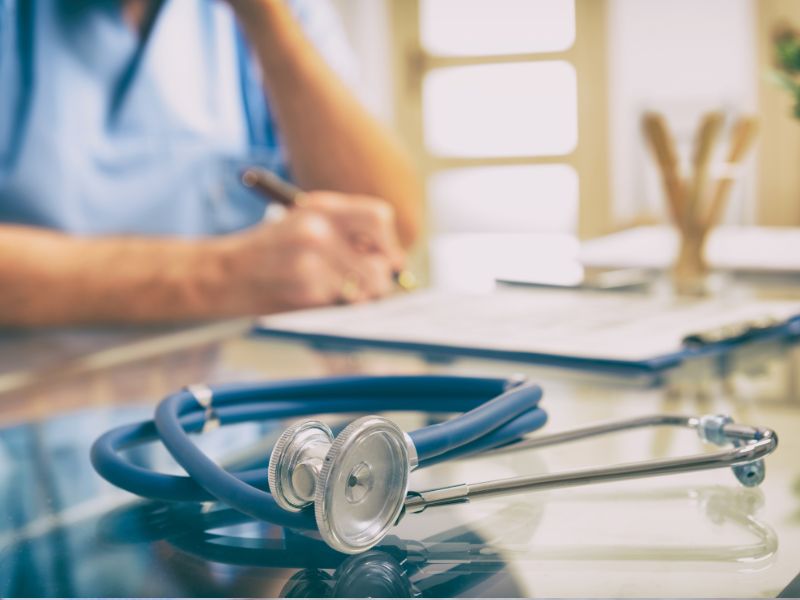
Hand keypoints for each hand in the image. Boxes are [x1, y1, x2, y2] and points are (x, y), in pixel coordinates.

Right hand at [212, 192, 404, 312]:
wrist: (223, 272)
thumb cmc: (271, 252)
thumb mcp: (306, 225)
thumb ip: (347, 235)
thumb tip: (394, 263)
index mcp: (321, 206)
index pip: (380, 218)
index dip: (388, 244)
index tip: (385, 260)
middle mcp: (319, 227)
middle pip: (380, 261)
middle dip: (379, 279)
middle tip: (369, 287)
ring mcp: (311, 258)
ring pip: (366, 286)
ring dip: (359, 296)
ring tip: (337, 292)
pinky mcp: (305, 287)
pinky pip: (342, 303)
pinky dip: (334, 305)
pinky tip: (312, 297)